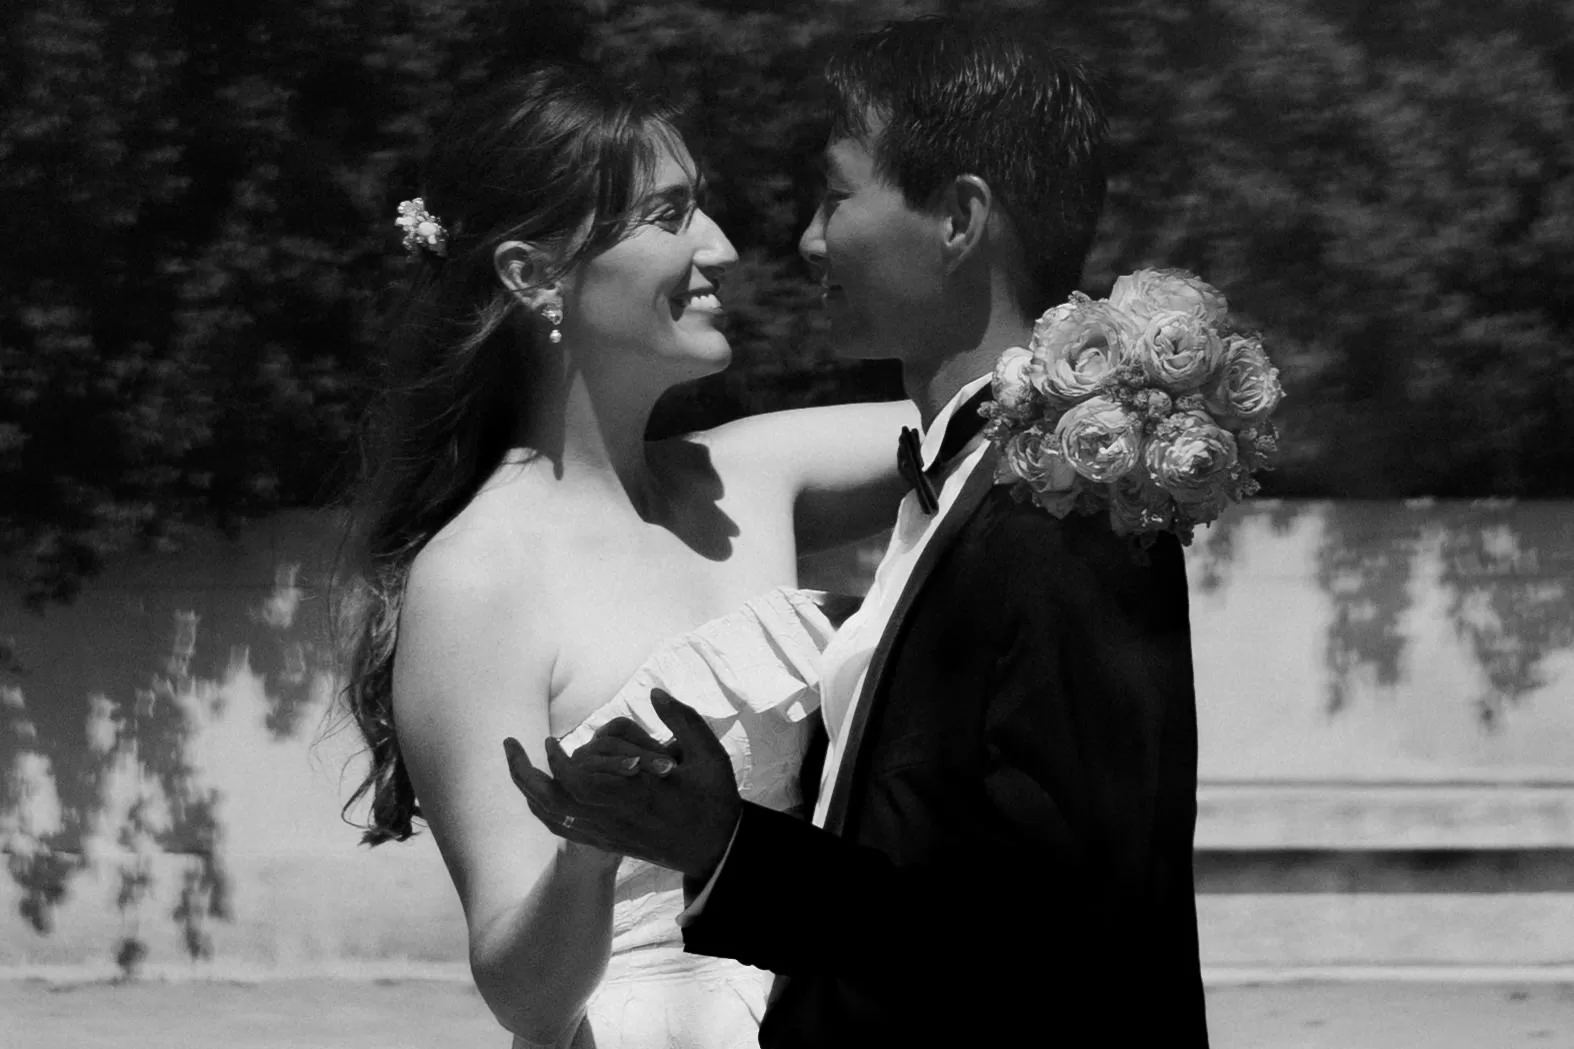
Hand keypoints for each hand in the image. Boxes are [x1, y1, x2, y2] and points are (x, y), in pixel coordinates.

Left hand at [505, 689, 741, 878]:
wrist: (718, 849)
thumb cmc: (714, 799)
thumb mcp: (709, 754)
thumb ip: (682, 719)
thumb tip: (654, 692)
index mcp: (635, 796)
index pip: (580, 784)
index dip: (557, 762)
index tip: (550, 740)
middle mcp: (613, 818)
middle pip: (552, 803)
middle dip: (523, 774)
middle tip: (510, 746)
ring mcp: (608, 834)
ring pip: (553, 818)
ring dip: (529, 791)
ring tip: (517, 765)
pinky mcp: (609, 843)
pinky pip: (564, 830)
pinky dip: (544, 811)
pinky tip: (540, 793)